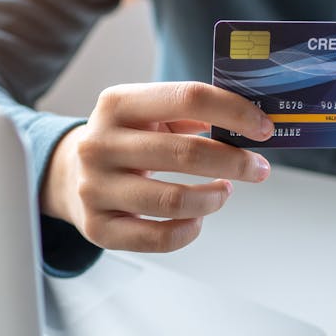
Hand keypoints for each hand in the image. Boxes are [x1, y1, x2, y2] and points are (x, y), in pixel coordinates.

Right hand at [42, 81, 274, 251]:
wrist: (70, 176)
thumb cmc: (127, 141)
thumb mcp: (148, 114)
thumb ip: (192, 113)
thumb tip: (252, 125)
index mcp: (117, 103)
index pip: (187, 97)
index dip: (234, 112)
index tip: (264, 128)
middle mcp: (100, 144)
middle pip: (186, 152)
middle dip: (235, 162)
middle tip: (259, 169)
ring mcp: (95, 188)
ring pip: (173, 200)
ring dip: (213, 198)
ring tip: (224, 192)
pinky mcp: (97, 228)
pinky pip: (156, 238)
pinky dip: (189, 230)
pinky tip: (197, 219)